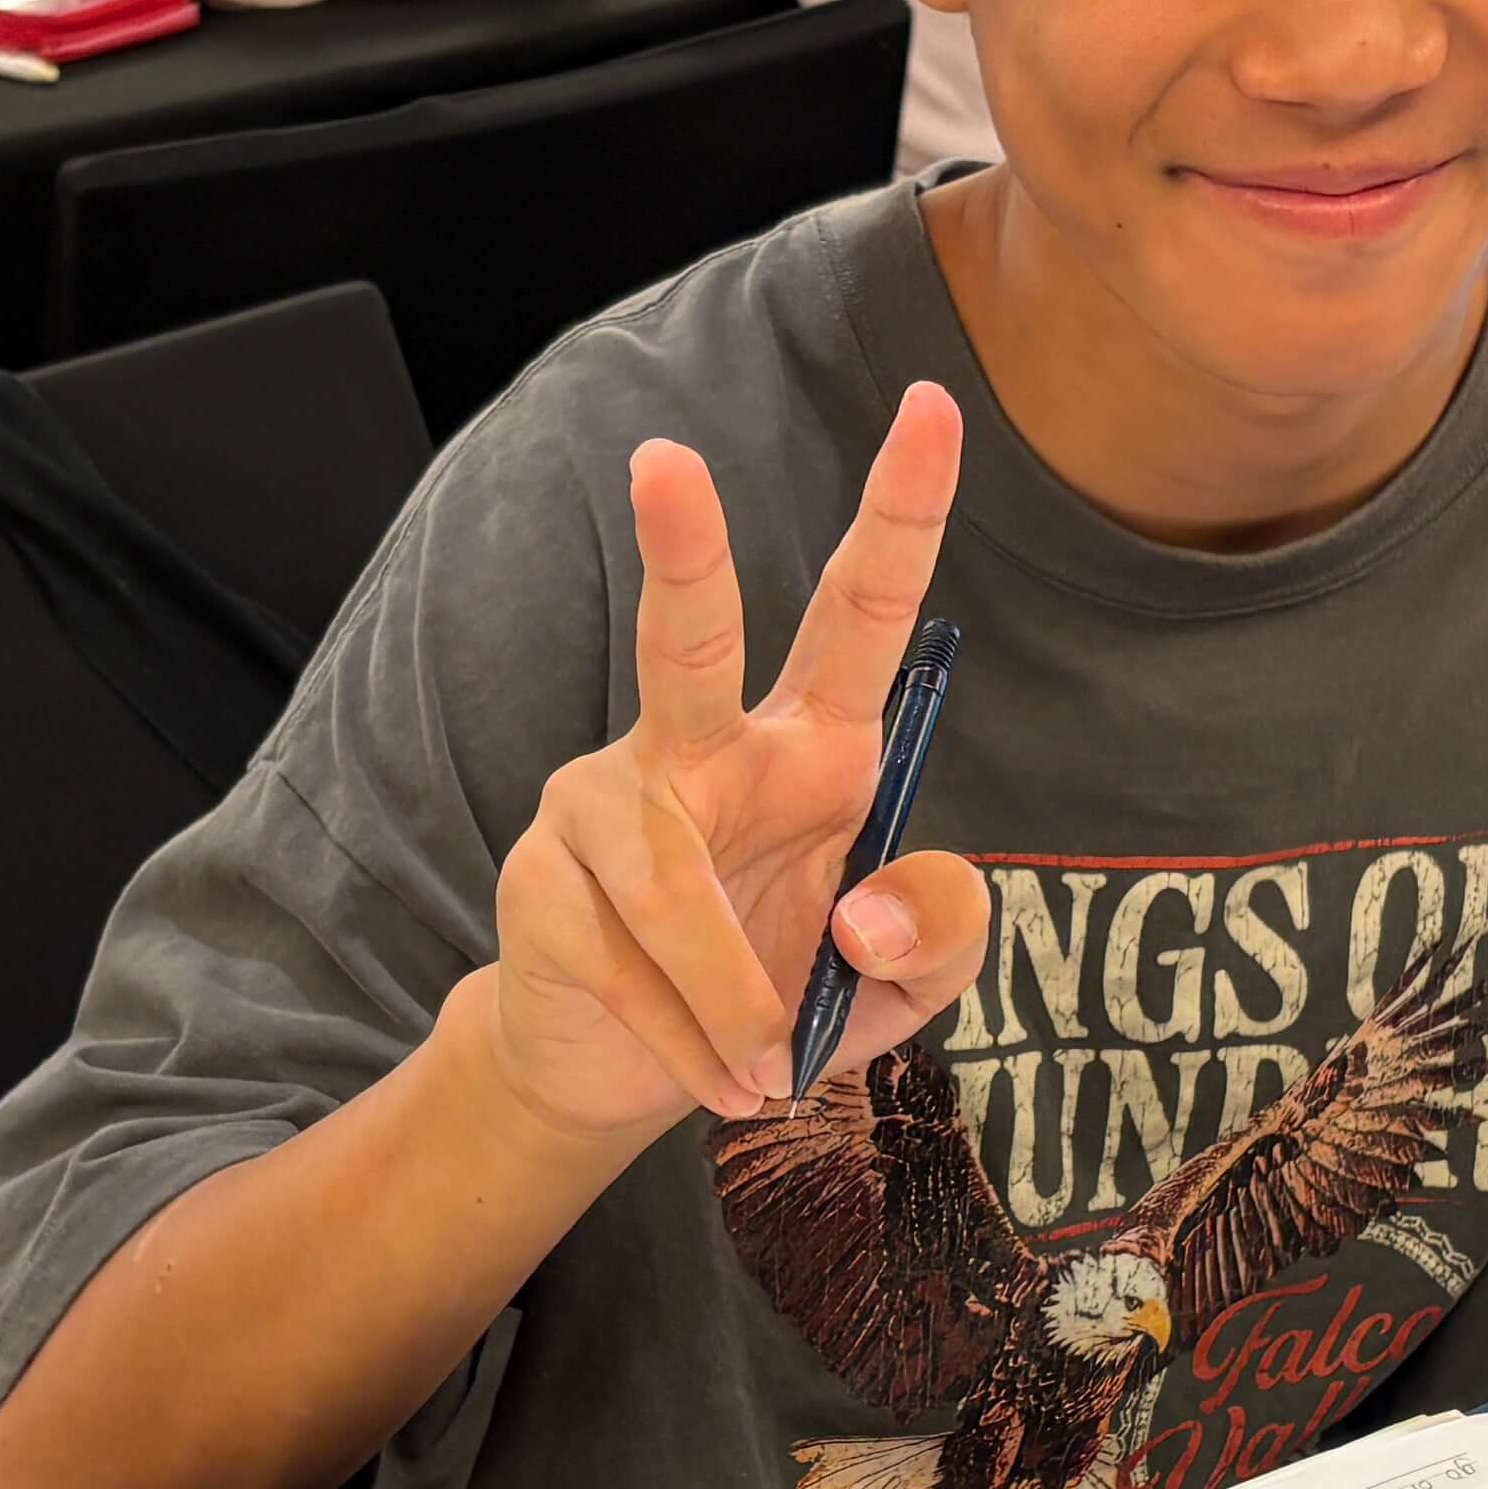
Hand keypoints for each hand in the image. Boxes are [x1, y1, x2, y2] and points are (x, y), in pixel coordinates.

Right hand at [474, 383, 991, 1141]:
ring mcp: (606, 802)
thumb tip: (868, 906)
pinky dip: (689, 1039)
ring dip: (735, 996)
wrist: (645, 1080)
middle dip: (682, 548)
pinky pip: (630, 964)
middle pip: (690, 636)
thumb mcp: (904, 983)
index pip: (861, 612)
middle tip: (664, 460)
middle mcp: (701, 746)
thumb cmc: (782, 995)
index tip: (931, 407)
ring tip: (767, 1069)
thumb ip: (943, 934)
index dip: (900, 512)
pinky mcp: (544, 881)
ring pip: (675, 884)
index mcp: (810, 744)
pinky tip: (713, 1076)